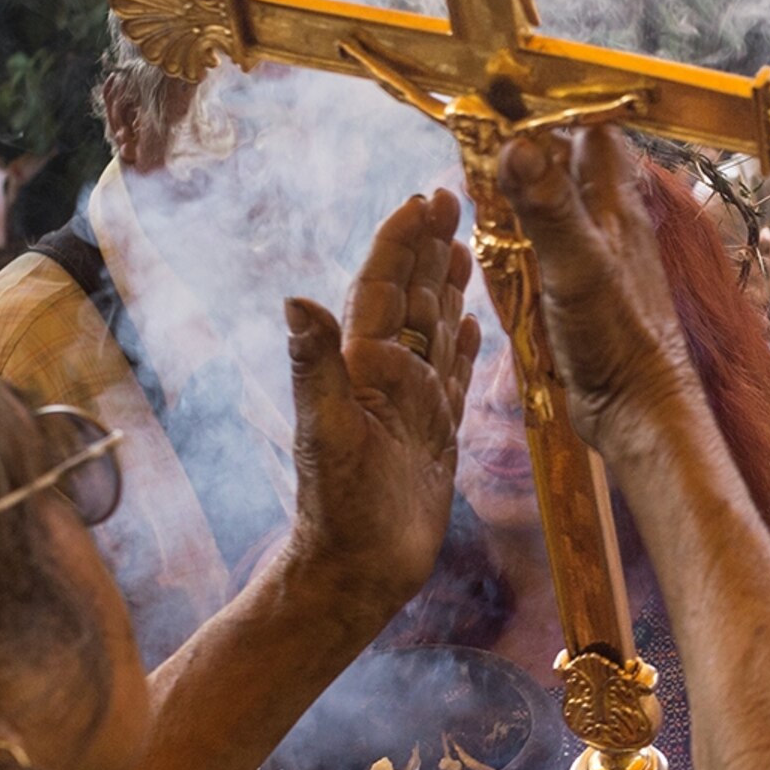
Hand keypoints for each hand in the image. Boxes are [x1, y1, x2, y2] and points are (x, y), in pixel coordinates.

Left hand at [280, 189, 476, 624]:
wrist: (357, 571)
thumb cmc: (339, 510)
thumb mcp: (325, 434)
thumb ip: (314, 366)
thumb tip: (294, 300)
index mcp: (361, 366)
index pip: (382, 289)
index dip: (400, 243)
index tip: (420, 200)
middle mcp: (387, 377)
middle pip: (412, 298)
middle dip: (428, 248)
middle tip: (448, 198)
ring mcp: (414, 404)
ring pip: (436, 330)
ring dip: (448, 287)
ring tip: (464, 246)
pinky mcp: (438, 433)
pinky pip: (456, 377)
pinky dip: (465, 346)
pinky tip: (475, 324)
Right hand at [495, 125, 701, 459]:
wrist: (642, 414)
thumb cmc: (620, 344)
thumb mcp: (576, 268)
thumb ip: (548, 208)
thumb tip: (517, 144)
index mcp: (618, 209)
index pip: (594, 131)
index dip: (558, 107)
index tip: (509, 93)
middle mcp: (615, 226)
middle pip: (577, 165)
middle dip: (536, 145)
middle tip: (487, 136)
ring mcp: (605, 260)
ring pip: (567, 205)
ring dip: (533, 189)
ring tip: (489, 178)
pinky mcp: (591, 295)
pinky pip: (558, 248)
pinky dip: (531, 236)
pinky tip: (509, 244)